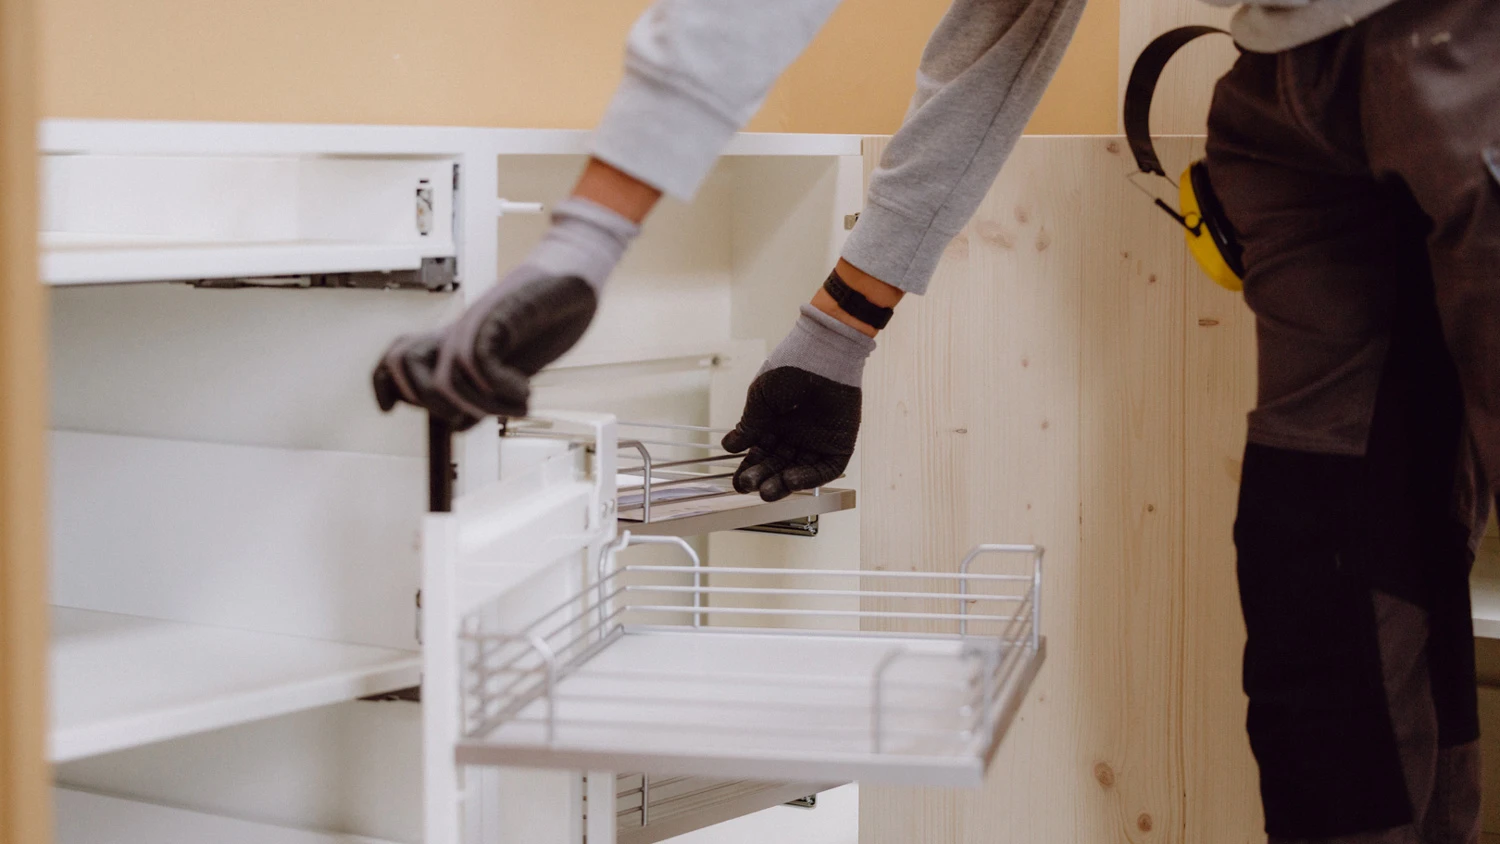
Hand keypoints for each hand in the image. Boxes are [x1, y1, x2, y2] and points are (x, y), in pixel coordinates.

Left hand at [372, 273, 597, 428]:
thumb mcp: (508, 360)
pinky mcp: (501, 316)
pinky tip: (524, 389)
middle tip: (477, 416)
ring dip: (481, 405)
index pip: (397, 356)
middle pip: (408, 368)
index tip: (386, 409)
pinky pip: (478, 358)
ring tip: (517, 403)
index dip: (384, 385)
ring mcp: (477, 323)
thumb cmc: (546, 313)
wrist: (575, 275)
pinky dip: (499, 386)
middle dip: (438, 407)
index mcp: (452, 338)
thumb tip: (461, 422)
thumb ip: (480, 385)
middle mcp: (457, 331)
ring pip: (446, 377)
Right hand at [722, 367, 861, 500]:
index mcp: (775, 423)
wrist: (823, 354)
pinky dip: (807, 478)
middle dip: (762, 476)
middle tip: (747, 485)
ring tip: (766, 491)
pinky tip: (789, 480)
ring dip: (781, 483)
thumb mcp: (760, 398)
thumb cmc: (790, 367)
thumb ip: (749, 425)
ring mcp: (816, 441)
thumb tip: (729, 446)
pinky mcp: (838, 445)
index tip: (737, 480)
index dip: (748, 467)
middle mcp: (795, 434)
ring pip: (797, 471)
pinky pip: (823, 469)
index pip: (760, 453)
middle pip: (776, 465)